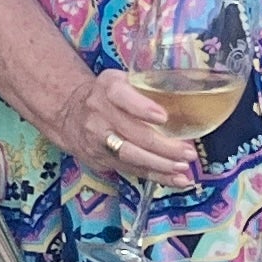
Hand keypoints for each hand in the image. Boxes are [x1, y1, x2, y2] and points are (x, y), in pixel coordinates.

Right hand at [50, 67, 201, 191]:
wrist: (69, 113)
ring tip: (183, 168)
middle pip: (132, 133)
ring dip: (160, 165)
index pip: (122, 96)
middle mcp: (99, 112)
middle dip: (164, 146)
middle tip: (188, 152)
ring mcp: (97, 139)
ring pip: (130, 156)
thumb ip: (148, 88)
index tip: (163, 117)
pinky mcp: (99, 159)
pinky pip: (130, 170)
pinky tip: (176, 180)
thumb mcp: (122, 81)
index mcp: (108, 87)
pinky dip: (156, 176)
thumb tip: (192, 104)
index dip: (142, 107)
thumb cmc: (109, 95)